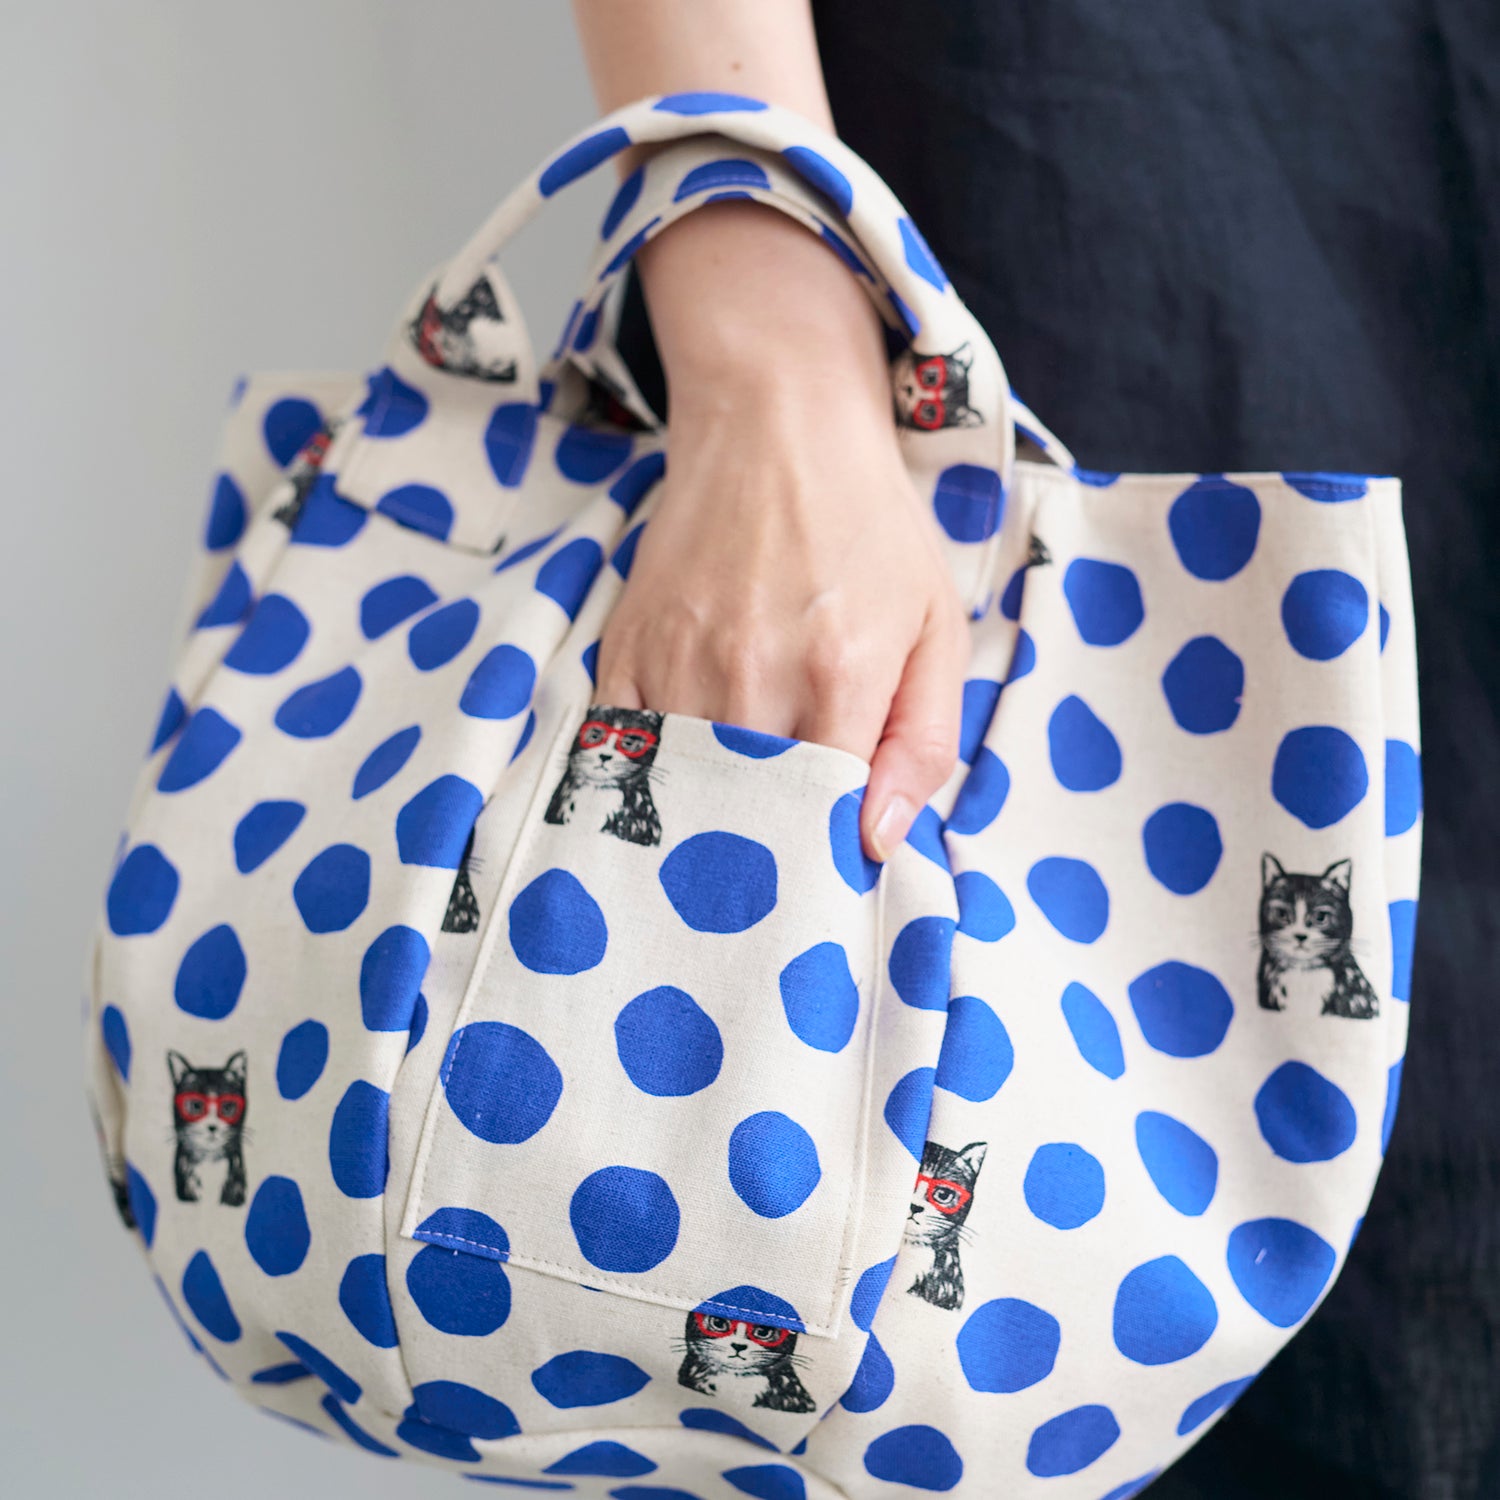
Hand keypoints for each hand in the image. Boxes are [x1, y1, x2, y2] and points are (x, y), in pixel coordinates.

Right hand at [594, 199, 970, 862]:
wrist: (775, 422)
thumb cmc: (870, 525)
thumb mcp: (935, 625)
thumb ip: (922, 741)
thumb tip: (877, 841)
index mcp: (840, 675)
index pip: (828, 821)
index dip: (832, 857)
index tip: (834, 873)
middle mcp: (750, 676)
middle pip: (750, 818)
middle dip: (770, 855)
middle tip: (781, 870)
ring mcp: (677, 661)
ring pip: (684, 792)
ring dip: (710, 818)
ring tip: (730, 832)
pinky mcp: (626, 645)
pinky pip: (625, 747)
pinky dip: (654, 776)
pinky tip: (678, 782)